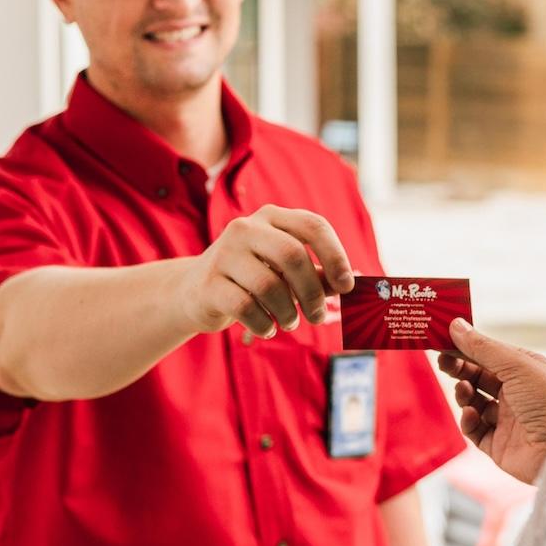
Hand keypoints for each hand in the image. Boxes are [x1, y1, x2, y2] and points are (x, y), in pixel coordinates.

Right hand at [178, 206, 356, 338]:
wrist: (193, 291)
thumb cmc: (251, 279)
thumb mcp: (285, 272)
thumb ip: (316, 275)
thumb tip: (352, 287)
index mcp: (271, 217)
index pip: (313, 226)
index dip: (335, 256)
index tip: (347, 287)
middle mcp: (245, 228)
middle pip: (292, 255)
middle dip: (312, 292)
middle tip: (317, 316)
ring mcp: (224, 254)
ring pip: (269, 285)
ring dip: (287, 313)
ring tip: (288, 322)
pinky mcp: (209, 283)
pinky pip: (246, 308)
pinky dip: (264, 324)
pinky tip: (266, 328)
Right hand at [439, 318, 545, 484]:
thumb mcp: (516, 365)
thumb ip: (483, 347)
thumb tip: (456, 325)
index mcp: (525, 370)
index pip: (490, 354)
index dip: (467, 347)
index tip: (443, 340)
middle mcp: (517, 394)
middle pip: (479, 377)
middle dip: (460, 369)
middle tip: (443, 362)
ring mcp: (508, 420)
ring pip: (474, 403)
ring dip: (464, 394)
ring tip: (464, 390)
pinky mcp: (500, 445)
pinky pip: (475, 430)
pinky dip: (468, 421)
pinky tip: (470, 414)